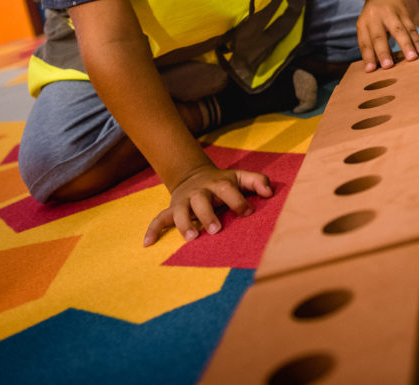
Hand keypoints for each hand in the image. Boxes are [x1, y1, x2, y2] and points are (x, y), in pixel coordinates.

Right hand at [143, 163, 273, 246]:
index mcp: (218, 183)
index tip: (248, 213)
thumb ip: (257, 181)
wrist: (194, 175)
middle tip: (217, 229)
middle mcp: (200, 192)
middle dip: (208, 214)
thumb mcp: (240, 177)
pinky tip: (147, 243)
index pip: (228, 190)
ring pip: (180, 210)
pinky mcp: (172, 209)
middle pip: (201, 200)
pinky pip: (159, 219)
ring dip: (184, 224)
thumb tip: (270, 192)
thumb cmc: (223, 182)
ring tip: (192, 238)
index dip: (238, 201)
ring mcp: (184, 200)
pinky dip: (153, 229)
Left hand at [357, 0, 418, 70]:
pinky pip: (411, 27)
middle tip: (388, 66)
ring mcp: (390, 13)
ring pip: (399, 30)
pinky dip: (417, 39)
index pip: (365, 42)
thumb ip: (373, 43)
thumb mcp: (368, 25)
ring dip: (406, 45)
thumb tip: (379, 66)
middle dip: (384, 52)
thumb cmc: (375, 16)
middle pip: (379, 36)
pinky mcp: (404, 12)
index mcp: (363, 23)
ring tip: (412, 58)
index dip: (367, 56)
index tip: (370, 70)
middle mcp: (375, 17)